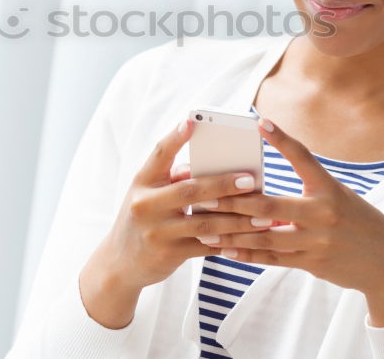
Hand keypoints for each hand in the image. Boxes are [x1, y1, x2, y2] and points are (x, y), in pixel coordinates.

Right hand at [83, 118, 272, 294]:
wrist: (120, 263)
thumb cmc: (143, 219)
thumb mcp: (148, 194)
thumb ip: (172, 179)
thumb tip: (204, 168)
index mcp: (142, 182)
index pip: (159, 154)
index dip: (175, 138)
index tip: (191, 121)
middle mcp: (146, 205)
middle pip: (189, 190)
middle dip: (223, 184)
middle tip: (250, 180)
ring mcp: (157, 231)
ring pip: (204, 223)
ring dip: (237, 219)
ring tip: (263, 216)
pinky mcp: (169, 254)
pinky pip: (206, 246)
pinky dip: (229, 242)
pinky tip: (249, 238)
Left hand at [200, 116, 383, 325]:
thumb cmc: (360, 224)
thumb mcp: (340, 198)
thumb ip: (307, 193)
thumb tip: (264, 190)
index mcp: (330, 190)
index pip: (303, 158)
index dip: (282, 140)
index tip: (260, 123)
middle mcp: (322, 214)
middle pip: (269, 205)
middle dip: (233, 201)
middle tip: (206, 194)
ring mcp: (315, 241)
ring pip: (264, 236)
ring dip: (232, 231)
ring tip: (206, 226)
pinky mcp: (310, 262)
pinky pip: (271, 258)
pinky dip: (246, 253)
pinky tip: (225, 250)